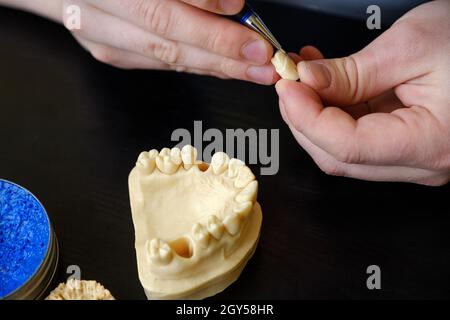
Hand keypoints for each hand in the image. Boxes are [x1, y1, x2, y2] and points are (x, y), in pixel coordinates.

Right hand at [62, 0, 275, 83]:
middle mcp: (96, 9)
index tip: (240, 9)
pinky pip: (162, 64)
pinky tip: (225, 68)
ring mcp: (100, 36)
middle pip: (167, 33)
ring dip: (216, 65)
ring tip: (253, 70)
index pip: (161, 2)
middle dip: (220, 47)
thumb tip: (230, 2)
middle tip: (261, 56)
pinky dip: (198, 66)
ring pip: (166, 56)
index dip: (203, 2)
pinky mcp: (110, 54)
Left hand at [276, 0, 449, 185]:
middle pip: (338, 156)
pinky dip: (332, 114)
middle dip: (304, 118)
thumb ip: (353, 72)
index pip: (347, 146)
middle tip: (289, 81)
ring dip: (314, 116)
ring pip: (341, 151)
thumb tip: (307, 81)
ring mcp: (411, 159)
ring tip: (303, 77)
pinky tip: (323, 85)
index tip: (287, 87)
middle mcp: (420, 163)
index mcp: (429, 143)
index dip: (307, 118)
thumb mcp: (411, 46)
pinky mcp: (402, 147)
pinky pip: (355, 139)